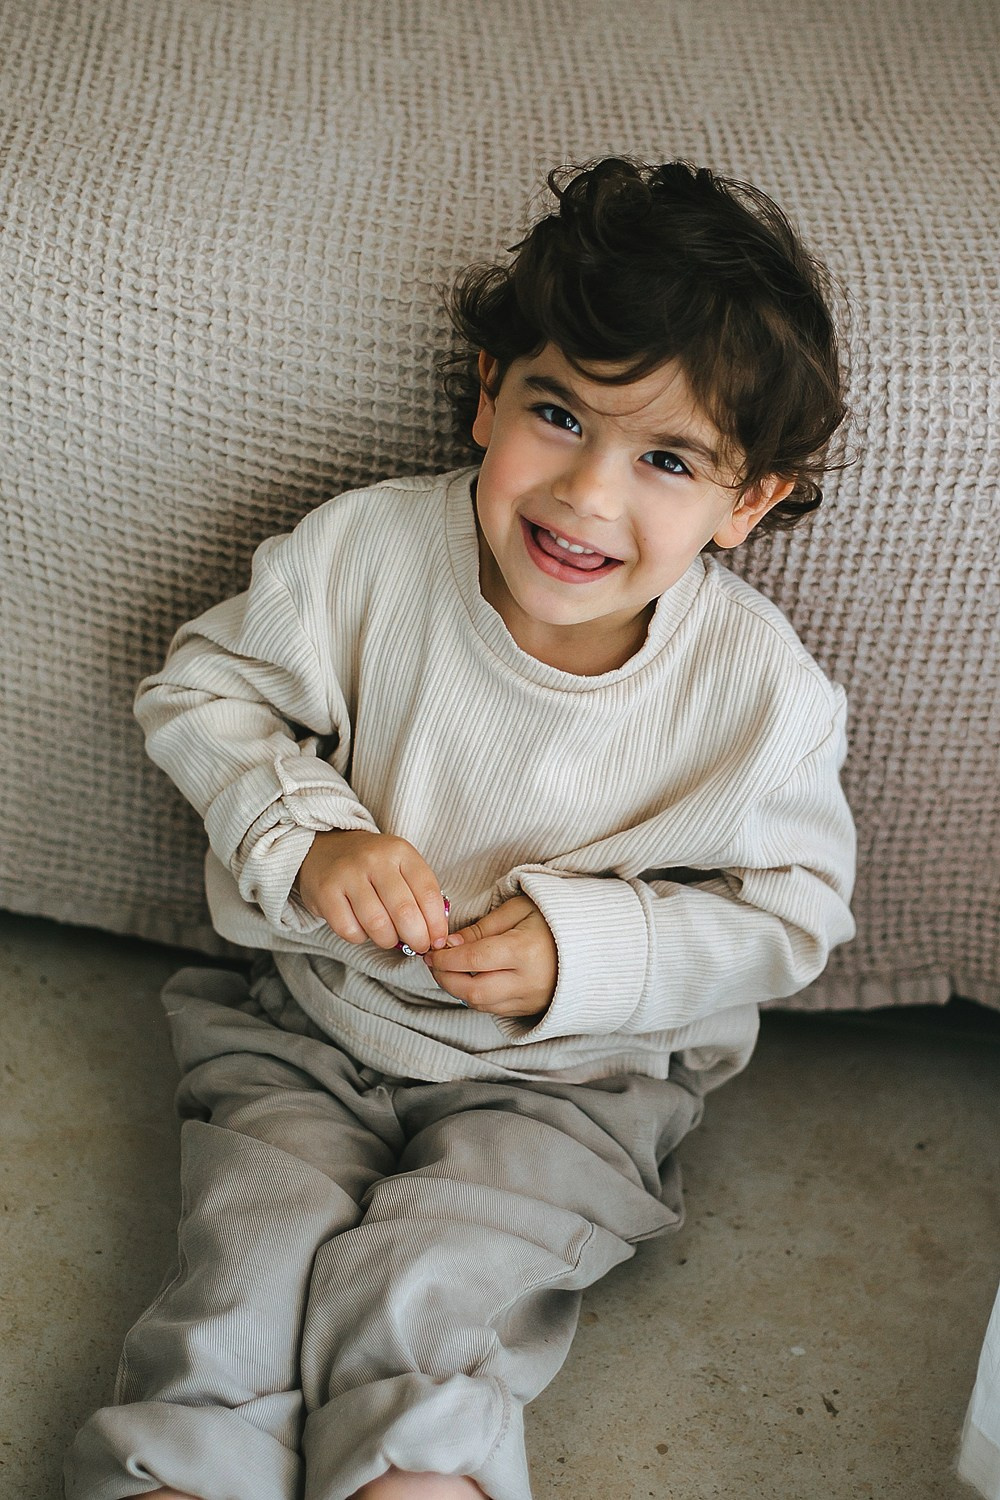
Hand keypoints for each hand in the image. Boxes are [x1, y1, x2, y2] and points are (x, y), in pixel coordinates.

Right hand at [296, 830, 448, 953]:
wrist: (325, 849)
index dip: (437, 924)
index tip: (438, 940)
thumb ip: (420, 894)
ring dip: (388, 940)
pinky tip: (362, 928)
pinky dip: (360, 938)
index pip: (428, 893)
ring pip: (378, 925)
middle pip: (404, 912)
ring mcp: (348, 874)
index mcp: (400, 851)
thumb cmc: (372, 867)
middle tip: (417, 946)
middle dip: (417, 938)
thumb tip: (436, 935)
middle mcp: (375, 859)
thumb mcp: (401, 866)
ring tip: (388, 937)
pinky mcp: (326, 892)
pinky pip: (350, 930)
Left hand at [423, 895, 556, 1020]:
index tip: (432, 950)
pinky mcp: (530, 1009)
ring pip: (481, 1005)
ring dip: (458, 989)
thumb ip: (482, 927)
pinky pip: (494, 1009)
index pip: (472, 960)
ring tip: (448, 970)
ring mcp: (530, 1000)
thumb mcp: (518, 910)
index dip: (446, 957)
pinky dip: (476, 997)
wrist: (592, 942)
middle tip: (433, 963)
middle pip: (472, 991)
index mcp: (524, 951)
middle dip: (445, 979)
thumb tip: (450, 944)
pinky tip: (469, 980)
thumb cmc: (553, 919)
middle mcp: (527, 982)